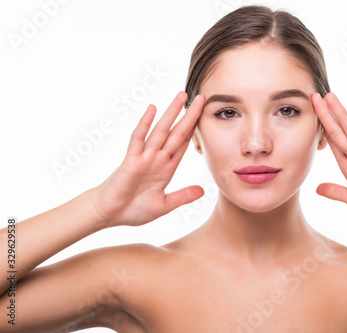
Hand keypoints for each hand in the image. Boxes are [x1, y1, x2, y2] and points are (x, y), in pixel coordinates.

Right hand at [91, 92, 204, 226]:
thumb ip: (183, 197)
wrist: (110, 215)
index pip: (183, 144)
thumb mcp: (164, 205)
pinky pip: (138, 139)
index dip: (194, 129)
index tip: (205, 115)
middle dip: (189, 115)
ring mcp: (144, 157)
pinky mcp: (131, 160)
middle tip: (201, 98)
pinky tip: (152, 109)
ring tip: (182, 96)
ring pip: (161, 130)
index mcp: (167, 168)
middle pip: (177, 132)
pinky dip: (145, 124)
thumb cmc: (133, 210)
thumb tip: (203, 191)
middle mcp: (157, 158)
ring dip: (171, 113)